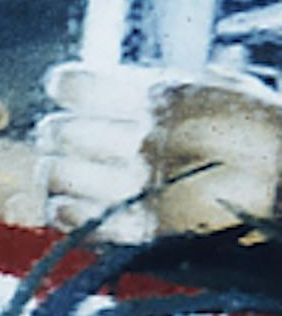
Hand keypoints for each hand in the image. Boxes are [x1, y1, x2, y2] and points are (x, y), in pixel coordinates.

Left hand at [38, 59, 281, 241]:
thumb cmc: (269, 136)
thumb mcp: (225, 89)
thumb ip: (171, 83)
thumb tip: (124, 79)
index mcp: (162, 97)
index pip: (73, 85)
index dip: (65, 87)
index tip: (67, 92)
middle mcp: (145, 141)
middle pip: (59, 132)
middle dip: (57, 133)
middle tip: (62, 137)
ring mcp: (142, 192)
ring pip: (56, 176)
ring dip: (55, 172)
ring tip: (64, 171)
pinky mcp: (142, 236)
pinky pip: (72, 220)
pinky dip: (65, 209)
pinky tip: (74, 204)